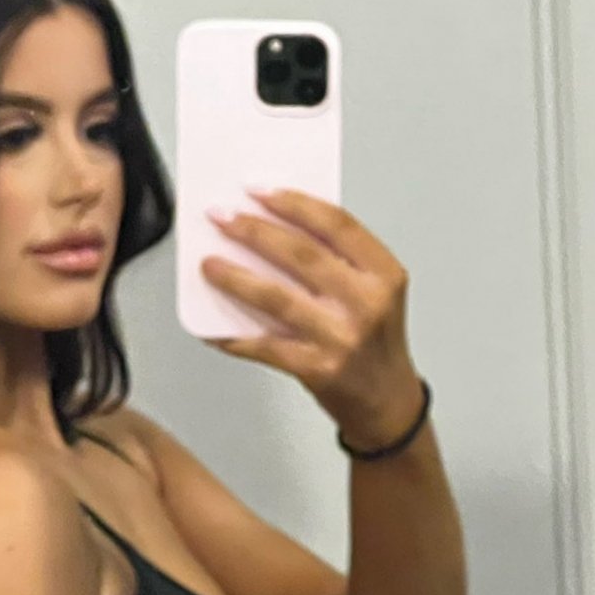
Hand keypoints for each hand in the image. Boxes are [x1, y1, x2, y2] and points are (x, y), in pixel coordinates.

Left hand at [201, 188, 421, 448]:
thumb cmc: (375, 343)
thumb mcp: (373, 293)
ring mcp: (341, 337)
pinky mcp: (317, 369)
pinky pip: (265, 345)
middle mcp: (366, 303)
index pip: (336, 224)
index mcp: (383, 274)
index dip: (294, 203)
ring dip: (236, 277)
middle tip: (221, 217)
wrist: (386, 404)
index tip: (258, 190)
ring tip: (208, 264)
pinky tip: (212, 328)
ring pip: (277, 296)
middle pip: (301, 254)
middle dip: (254, 230)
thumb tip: (270, 229)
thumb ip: (336, 261)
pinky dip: (234, 335)